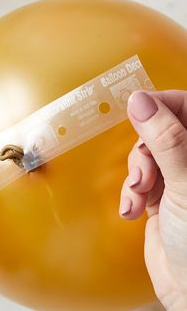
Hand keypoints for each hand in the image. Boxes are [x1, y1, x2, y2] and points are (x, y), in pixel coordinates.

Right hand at [119, 90, 186, 310]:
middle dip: (144, 150)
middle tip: (144, 173)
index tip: (138, 109)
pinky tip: (133, 209)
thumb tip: (141, 102)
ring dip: (136, 174)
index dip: (160, 104)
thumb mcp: (185, 184)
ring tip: (138, 195)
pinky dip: (131, 192)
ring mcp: (176, 177)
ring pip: (145, 154)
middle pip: (158, 131)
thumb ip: (166, 140)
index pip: (184, 106)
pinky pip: (138, 179)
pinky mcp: (159, 195)